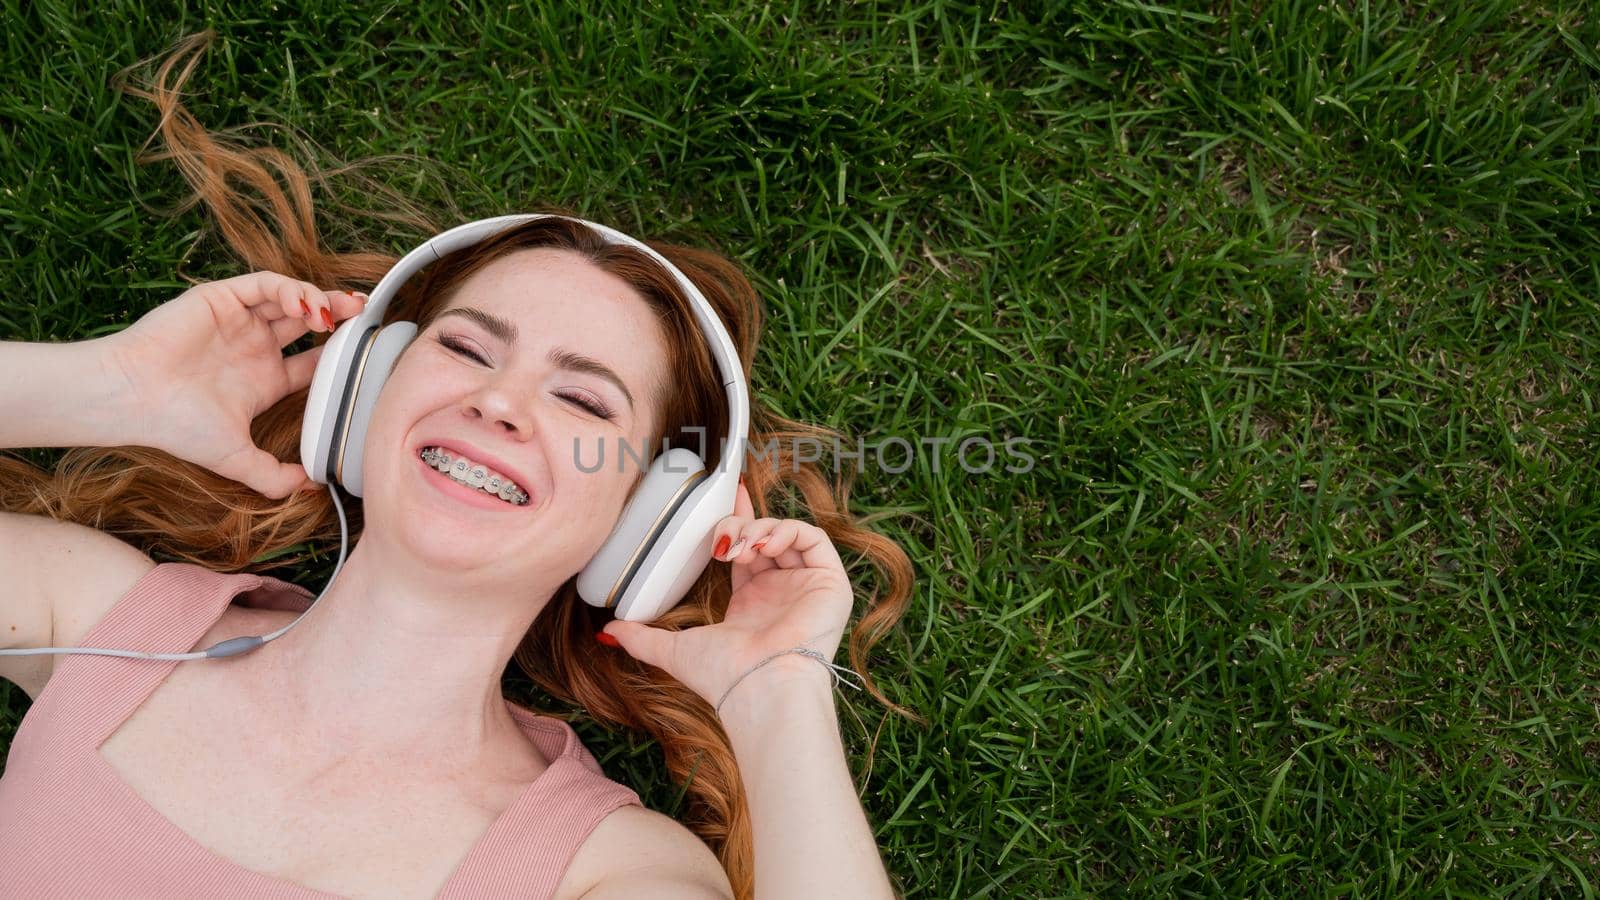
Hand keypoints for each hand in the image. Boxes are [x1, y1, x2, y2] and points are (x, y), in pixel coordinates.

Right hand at [103, 271, 367, 498]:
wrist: (134, 399)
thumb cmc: (177, 426)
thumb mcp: (237, 459)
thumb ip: (274, 477)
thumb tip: (313, 486)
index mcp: (264, 380)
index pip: (316, 362)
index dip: (342, 356)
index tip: (367, 356)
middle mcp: (254, 347)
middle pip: (309, 324)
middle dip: (340, 318)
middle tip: (365, 317)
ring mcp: (239, 321)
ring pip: (291, 298)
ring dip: (320, 300)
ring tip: (339, 312)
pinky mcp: (221, 298)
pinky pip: (264, 284)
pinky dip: (291, 288)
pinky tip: (307, 306)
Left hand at [599, 480, 855, 711]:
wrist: (761, 687)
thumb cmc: (724, 676)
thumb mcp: (674, 650)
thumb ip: (643, 638)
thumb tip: (607, 633)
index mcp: (752, 603)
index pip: (745, 549)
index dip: (734, 521)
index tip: (722, 494)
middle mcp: (782, 592)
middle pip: (766, 535)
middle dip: (744, 518)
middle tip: (722, 527)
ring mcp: (807, 587)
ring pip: (787, 534)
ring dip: (760, 529)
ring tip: (739, 546)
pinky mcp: (830, 583)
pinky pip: (813, 540)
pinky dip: (787, 532)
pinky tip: (763, 545)